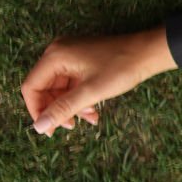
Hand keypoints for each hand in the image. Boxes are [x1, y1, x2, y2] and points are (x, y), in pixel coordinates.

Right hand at [19, 30, 159, 135]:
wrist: (150, 52)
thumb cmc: (122, 68)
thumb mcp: (91, 92)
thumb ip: (63, 109)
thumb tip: (39, 127)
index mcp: (55, 56)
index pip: (31, 86)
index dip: (36, 110)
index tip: (48, 129)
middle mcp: (58, 53)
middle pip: (45, 88)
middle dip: (57, 109)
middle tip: (70, 126)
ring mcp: (70, 56)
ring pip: (61, 88)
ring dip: (71, 106)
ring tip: (89, 118)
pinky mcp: (82, 60)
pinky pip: (73, 83)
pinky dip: (80, 98)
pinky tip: (93, 111)